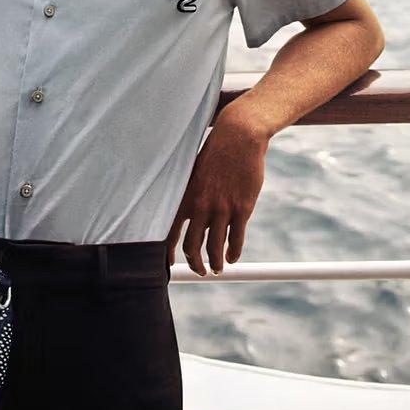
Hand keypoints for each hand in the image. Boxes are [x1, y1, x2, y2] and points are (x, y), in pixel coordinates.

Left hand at [164, 123, 267, 275]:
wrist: (238, 138)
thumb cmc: (214, 155)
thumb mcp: (193, 173)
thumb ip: (189, 196)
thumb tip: (187, 218)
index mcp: (185, 197)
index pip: (169, 233)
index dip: (167, 254)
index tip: (170, 266)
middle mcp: (201, 206)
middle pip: (193, 247)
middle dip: (196, 264)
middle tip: (200, 271)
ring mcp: (222, 208)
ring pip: (215, 248)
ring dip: (216, 263)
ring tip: (218, 269)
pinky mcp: (242, 208)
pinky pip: (236, 239)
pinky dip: (233, 253)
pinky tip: (232, 258)